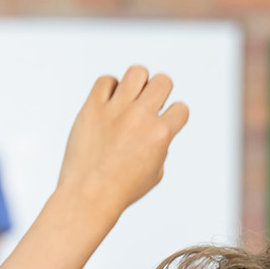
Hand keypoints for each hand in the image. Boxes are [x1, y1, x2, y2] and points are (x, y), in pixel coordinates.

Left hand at [54, 66, 189, 222]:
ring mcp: (115, 110)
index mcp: (160, 134)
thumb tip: (156, 128)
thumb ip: (161, 146)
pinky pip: (105, 80)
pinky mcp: (92, 108)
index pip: (181, 108)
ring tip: (128, 100)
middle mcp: (140, 117)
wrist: (88, 196)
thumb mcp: (155, 173)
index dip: (173, 117)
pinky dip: (108, 88)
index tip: (161, 127)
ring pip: (137, 72)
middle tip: (145, 110)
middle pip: (163, 81)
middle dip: (158, 94)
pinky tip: (107, 104)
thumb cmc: (120, 190)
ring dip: (137, 83)